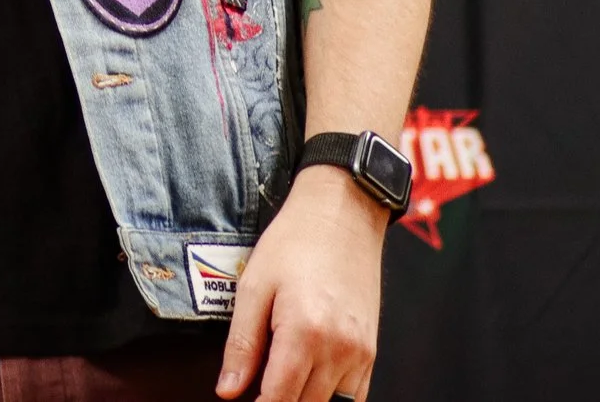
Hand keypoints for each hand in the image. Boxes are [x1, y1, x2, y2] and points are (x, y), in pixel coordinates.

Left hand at [217, 167, 384, 401]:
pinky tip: (308, 380)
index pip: (279, 400)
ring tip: (278, 381)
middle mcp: (340, 350)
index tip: (241, 400)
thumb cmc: (293, 243)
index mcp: (305, 334)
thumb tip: (228, 391)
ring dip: (304, 401)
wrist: (342, 215)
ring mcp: (361, 353)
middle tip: (255, 386)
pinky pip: (355, 395)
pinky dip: (331, 396)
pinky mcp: (371, 351)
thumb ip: (242, 344)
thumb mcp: (254, 286)